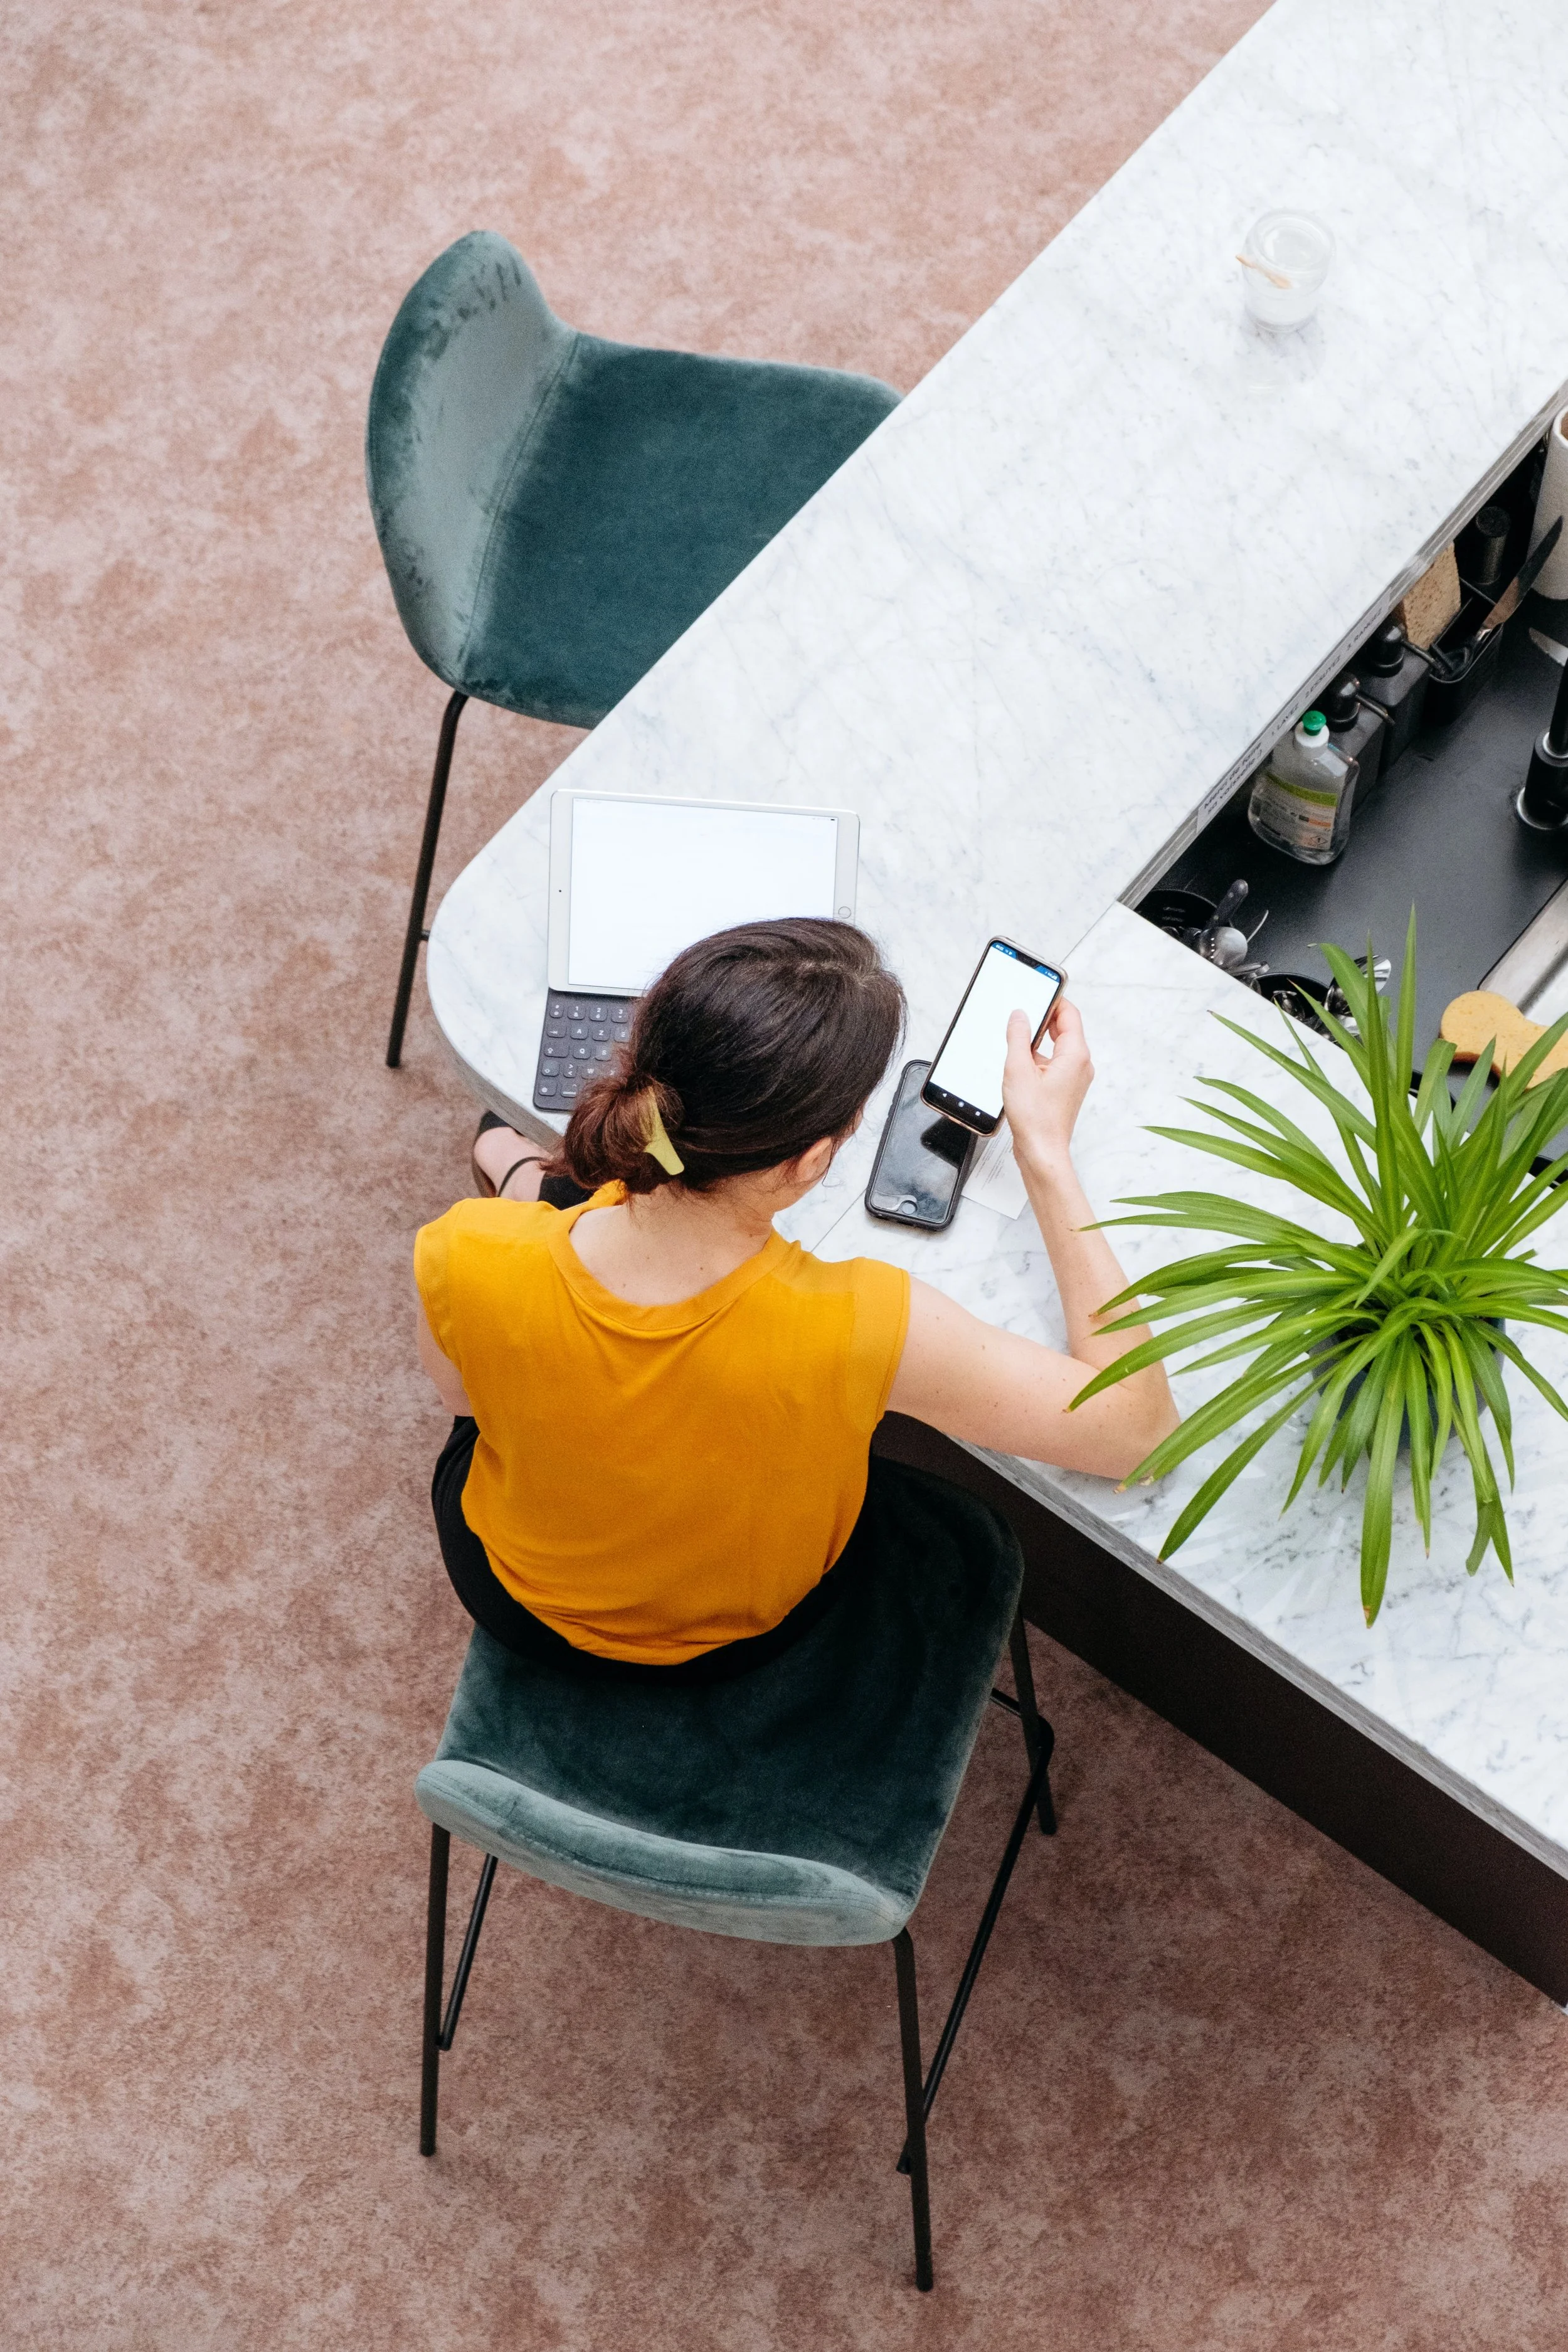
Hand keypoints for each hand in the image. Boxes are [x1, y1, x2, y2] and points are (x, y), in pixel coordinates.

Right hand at [1001, 997, 1092, 1175]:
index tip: (1037, 991)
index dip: (1053, 999)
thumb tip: (1020, 1016)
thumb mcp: (1018, 1069)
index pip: (1069, 1013)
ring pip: (1058, 1047)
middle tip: (1021, 1014)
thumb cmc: (1035, 1118)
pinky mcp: (1065, 1089)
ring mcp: (1075, 1078)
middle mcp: (1080, 1064)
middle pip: (1065, 1028)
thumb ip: (1018, 1036)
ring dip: (1038, 1041)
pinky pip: (1054, 1063)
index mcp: (1075, 1054)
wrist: (1042, 1151)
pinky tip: (1018, 1066)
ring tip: (1016, 1043)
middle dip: (1043, 1019)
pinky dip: (1038, 1058)